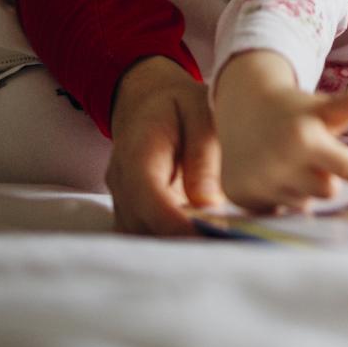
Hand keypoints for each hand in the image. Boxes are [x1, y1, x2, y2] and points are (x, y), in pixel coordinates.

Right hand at [107, 55, 223, 235]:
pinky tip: (202, 239)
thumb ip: (203, 155)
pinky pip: (145, 232)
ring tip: (218, 245)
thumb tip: (209, 204)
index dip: (176, 225)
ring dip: (175, 245)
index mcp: (138, 152)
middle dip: (180, 242)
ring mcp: (123, 197)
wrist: (146, 99)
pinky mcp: (132, 208)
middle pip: (143, 225)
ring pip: (141, 235)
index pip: (149, 198)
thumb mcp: (200, 112)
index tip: (210, 240)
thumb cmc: (179, 103)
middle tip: (225, 247)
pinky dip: (169, 241)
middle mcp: (122, 181)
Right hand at [213, 54, 347, 213]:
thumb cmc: (296, 110)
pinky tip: (268, 174)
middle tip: (308, 155)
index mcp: (308, 139)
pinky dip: (278, 198)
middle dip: (324, 177)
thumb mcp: (327, 107)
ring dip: (301, 188)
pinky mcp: (242, 197)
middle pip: (329, 191)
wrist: (241, 107)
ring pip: (303, 204)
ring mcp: (261, 183)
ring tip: (285, 162)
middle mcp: (283, 163)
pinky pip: (278, 212)